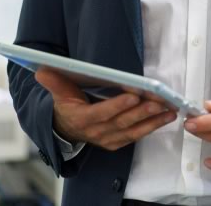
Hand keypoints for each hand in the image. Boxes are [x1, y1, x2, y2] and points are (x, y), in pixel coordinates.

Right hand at [35, 68, 176, 150]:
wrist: (65, 129)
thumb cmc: (65, 105)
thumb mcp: (57, 93)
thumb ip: (53, 82)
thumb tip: (41, 68)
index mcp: (81, 119)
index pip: (101, 113)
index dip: (117, 106)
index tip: (132, 95)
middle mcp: (96, 132)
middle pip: (121, 122)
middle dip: (141, 112)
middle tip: (158, 101)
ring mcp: (108, 139)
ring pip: (133, 130)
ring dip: (152, 121)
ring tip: (169, 110)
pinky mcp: (117, 141)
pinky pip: (137, 135)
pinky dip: (152, 127)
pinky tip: (166, 117)